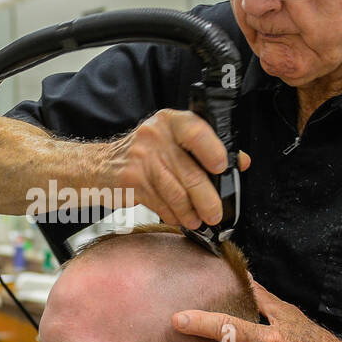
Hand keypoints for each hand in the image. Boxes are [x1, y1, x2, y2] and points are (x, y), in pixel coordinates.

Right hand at [99, 108, 250, 228]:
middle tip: (215, 213)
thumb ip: (205, 148)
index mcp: (171, 121)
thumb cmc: (145, 154)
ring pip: (176, 193)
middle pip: (190, 172)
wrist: (101, 165)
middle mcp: (155, 136)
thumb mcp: (173, 141)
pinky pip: (160, 203)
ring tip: (198, 221)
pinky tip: (178, 218)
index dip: (213, 151)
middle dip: (207, 199)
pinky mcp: (131, 181)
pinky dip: (172, 215)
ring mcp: (141, 159)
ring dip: (190, 212)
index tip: (224, 168)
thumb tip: (240, 162)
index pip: (196, 131)